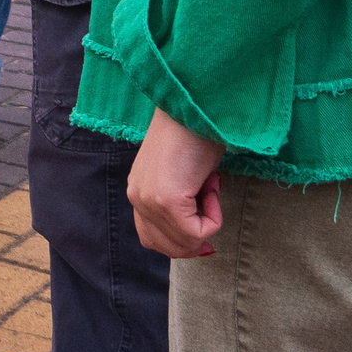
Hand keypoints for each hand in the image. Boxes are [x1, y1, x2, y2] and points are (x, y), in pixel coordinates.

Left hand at [128, 108, 225, 258]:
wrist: (195, 106)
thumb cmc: (194, 132)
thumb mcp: (182, 175)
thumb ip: (180, 201)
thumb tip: (196, 232)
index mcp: (138, 190)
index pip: (151, 238)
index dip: (182, 245)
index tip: (207, 238)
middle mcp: (137, 197)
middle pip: (165, 246)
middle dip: (195, 240)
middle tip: (214, 212)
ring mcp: (149, 200)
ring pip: (182, 243)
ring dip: (205, 224)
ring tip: (208, 187)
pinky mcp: (167, 200)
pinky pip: (196, 231)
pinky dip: (213, 218)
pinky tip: (211, 186)